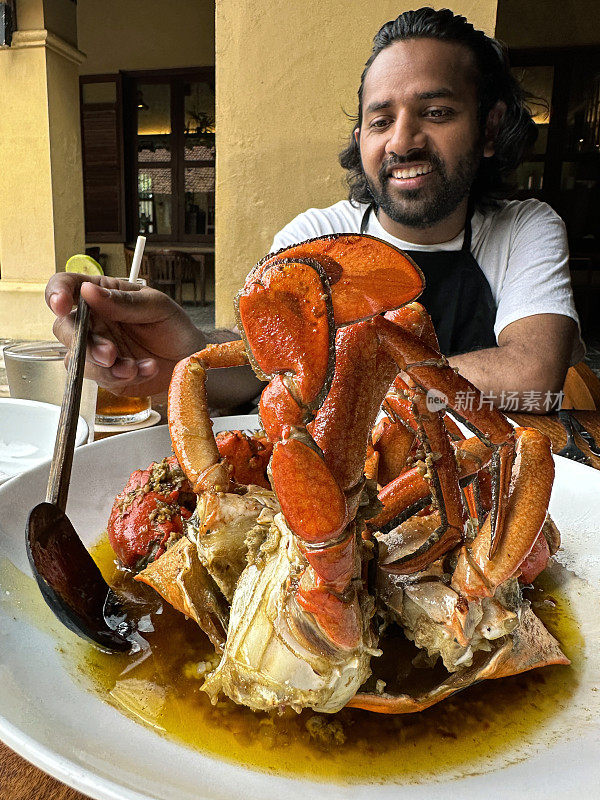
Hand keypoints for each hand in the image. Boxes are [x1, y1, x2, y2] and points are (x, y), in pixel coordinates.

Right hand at [46, 274, 205, 395]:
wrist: (190, 361)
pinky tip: (144, 369)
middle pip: (64, 328)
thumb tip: (89, 291)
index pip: (67, 286)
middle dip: (83, 344)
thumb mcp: (156, 307)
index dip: (56, 293)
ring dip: (105, 366)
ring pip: (76, 359)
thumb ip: (123, 301)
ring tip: (134, 367)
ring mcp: (98, 349)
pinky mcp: (105, 375)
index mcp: (102, 294)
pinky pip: (100, 378)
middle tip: (109, 353)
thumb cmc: (175, 327)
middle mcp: (94, 321)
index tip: (62, 305)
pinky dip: (122, 376)